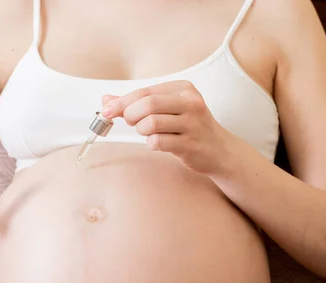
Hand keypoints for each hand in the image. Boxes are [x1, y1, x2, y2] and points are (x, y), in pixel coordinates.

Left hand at [101, 80, 232, 174]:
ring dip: (141, 131)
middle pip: (148, 104)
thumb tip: (106, 100)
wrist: (219, 150)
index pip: (145, 91)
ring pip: (151, 123)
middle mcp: (191, 103)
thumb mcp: (167, 109)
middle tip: (129, 122)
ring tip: (148, 133)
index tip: (106, 110)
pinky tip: (158, 143)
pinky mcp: (191, 144)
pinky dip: (151, 144)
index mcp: (183, 89)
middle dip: (130, 114)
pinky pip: (158, 142)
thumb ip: (137, 103)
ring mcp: (193, 124)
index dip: (121, 102)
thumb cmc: (189, 127)